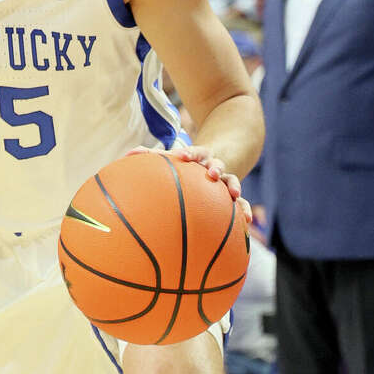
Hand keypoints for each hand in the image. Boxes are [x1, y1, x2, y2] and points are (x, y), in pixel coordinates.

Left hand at [125, 146, 252, 224]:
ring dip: (234, 185)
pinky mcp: (232, 192)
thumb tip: (126, 154)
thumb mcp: (170, 158)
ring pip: (231, 180)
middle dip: (215, 167)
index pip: (192, 152)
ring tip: (235, 195)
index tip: (180, 156)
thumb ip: (150, 156)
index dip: (187, 154)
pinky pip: (241, 201)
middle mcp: (212, 165)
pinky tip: (247, 221)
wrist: (211, 160)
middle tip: (212, 174)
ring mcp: (224, 179)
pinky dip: (244, 209)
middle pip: (216, 163)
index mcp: (196, 156)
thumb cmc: (183, 163)